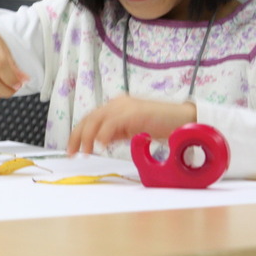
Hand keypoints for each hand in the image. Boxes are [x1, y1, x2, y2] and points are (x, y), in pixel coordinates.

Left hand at [67, 95, 195, 155]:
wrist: (183, 120)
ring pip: (97, 119)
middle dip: (78, 136)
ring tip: (86, 151)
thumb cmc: (160, 125)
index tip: (72, 149)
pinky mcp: (134, 112)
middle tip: (73, 153)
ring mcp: (126, 106)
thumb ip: (115, 133)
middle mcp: (118, 103)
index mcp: (116, 106)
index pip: (90, 118)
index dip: (78, 133)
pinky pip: (113, 123)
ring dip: (88, 137)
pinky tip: (100, 145)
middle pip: (89, 118)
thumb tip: (98, 142)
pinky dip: (104, 134)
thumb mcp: (131, 130)